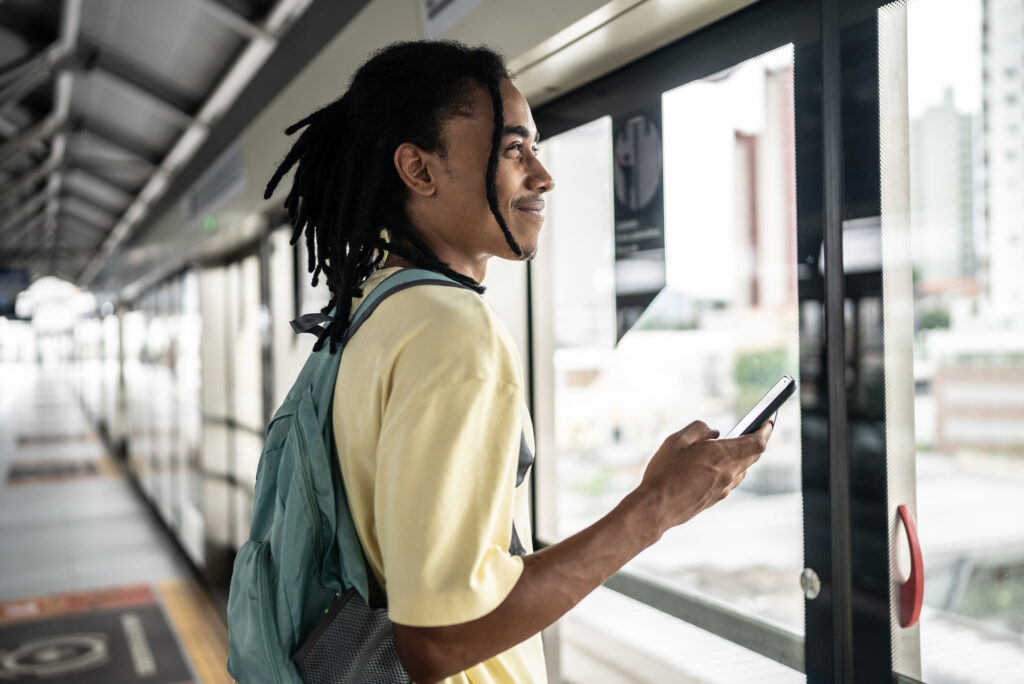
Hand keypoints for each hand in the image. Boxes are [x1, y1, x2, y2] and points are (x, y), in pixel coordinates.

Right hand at [637, 418, 772, 532]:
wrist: (657, 507)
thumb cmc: (665, 471)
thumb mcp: (677, 439)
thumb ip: (699, 429)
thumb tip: (714, 432)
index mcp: (723, 455)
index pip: (757, 442)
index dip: (766, 430)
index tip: (769, 420)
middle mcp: (729, 473)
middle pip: (753, 456)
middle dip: (756, 441)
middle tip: (754, 429)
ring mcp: (723, 489)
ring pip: (742, 469)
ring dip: (742, 456)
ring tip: (732, 446)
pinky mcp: (715, 499)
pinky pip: (730, 480)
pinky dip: (730, 469)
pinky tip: (715, 465)